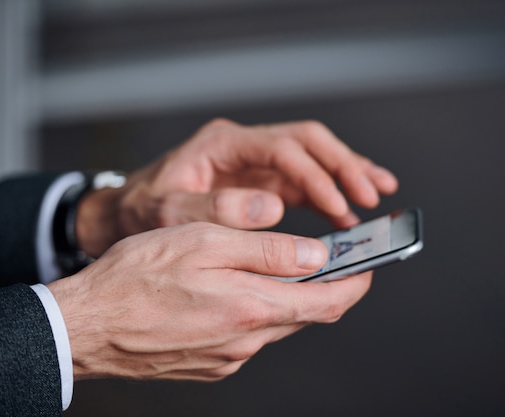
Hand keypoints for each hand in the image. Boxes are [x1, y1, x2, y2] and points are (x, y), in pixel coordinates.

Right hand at [48, 222, 371, 380]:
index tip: (369, 265)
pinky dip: (254, 311)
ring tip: (272, 267)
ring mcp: (228, 357)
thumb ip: (267, 251)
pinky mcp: (211, 364)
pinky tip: (231, 290)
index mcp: (250, 307)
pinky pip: (248, 335)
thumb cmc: (136, 277)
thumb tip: (317, 257)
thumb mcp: (204, 242)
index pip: (328, 302)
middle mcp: (246, 341)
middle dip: (321, 287)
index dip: (356, 283)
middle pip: (304, 314)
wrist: (86, 325)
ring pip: (275, 323)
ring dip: (284, 297)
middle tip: (325, 258)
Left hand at [76, 119, 397, 256]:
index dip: (316, 176)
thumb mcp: (169, 211)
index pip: (284, 149)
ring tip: (377, 194)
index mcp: (224, 144)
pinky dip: (329, 194)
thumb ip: (216, 209)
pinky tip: (348, 212)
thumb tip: (271, 209)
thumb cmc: (144, 209)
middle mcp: (245, 147)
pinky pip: (304, 182)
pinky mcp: (261, 183)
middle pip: (308, 141)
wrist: (127, 213)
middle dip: (344, 165)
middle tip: (371, 193)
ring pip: (313, 157)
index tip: (339, 205)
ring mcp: (255, 164)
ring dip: (346, 173)